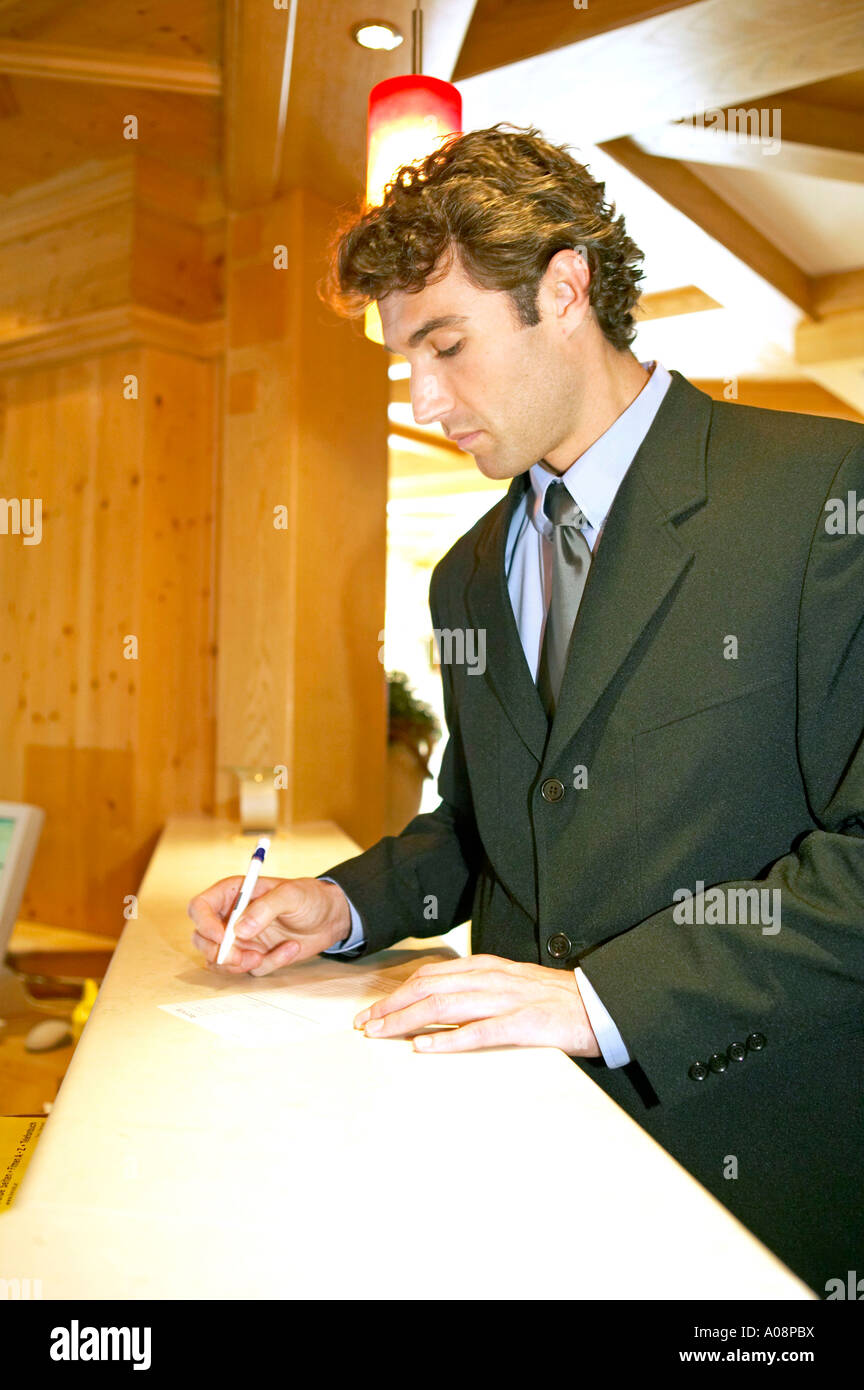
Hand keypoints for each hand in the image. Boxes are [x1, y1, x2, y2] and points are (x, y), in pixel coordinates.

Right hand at [187, 876, 350, 975]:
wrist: (331, 917)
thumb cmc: (310, 897)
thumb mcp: (292, 894)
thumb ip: (265, 908)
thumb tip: (240, 930)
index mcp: (233, 893)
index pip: (200, 907)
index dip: (204, 924)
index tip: (223, 938)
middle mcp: (230, 917)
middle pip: (201, 939)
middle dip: (219, 953)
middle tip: (244, 958)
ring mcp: (241, 939)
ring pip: (219, 961)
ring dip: (240, 964)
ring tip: (267, 954)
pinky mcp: (254, 955)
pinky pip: (250, 969)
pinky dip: (270, 964)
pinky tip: (291, 949)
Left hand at [353, 954, 601, 1056]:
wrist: (602, 1005)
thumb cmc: (554, 1001)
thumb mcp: (511, 985)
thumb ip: (478, 990)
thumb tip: (440, 1003)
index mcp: (487, 967)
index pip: (431, 975)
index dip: (398, 992)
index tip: (373, 1011)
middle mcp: (492, 978)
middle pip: (429, 987)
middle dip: (392, 1006)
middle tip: (364, 1025)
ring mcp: (508, 999)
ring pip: (445, 1005)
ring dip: (408, 1020)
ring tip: (381, 1033)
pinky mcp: (525, 1023)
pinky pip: (479, 1031)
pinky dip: (448, 1039)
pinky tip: (424, 1047)